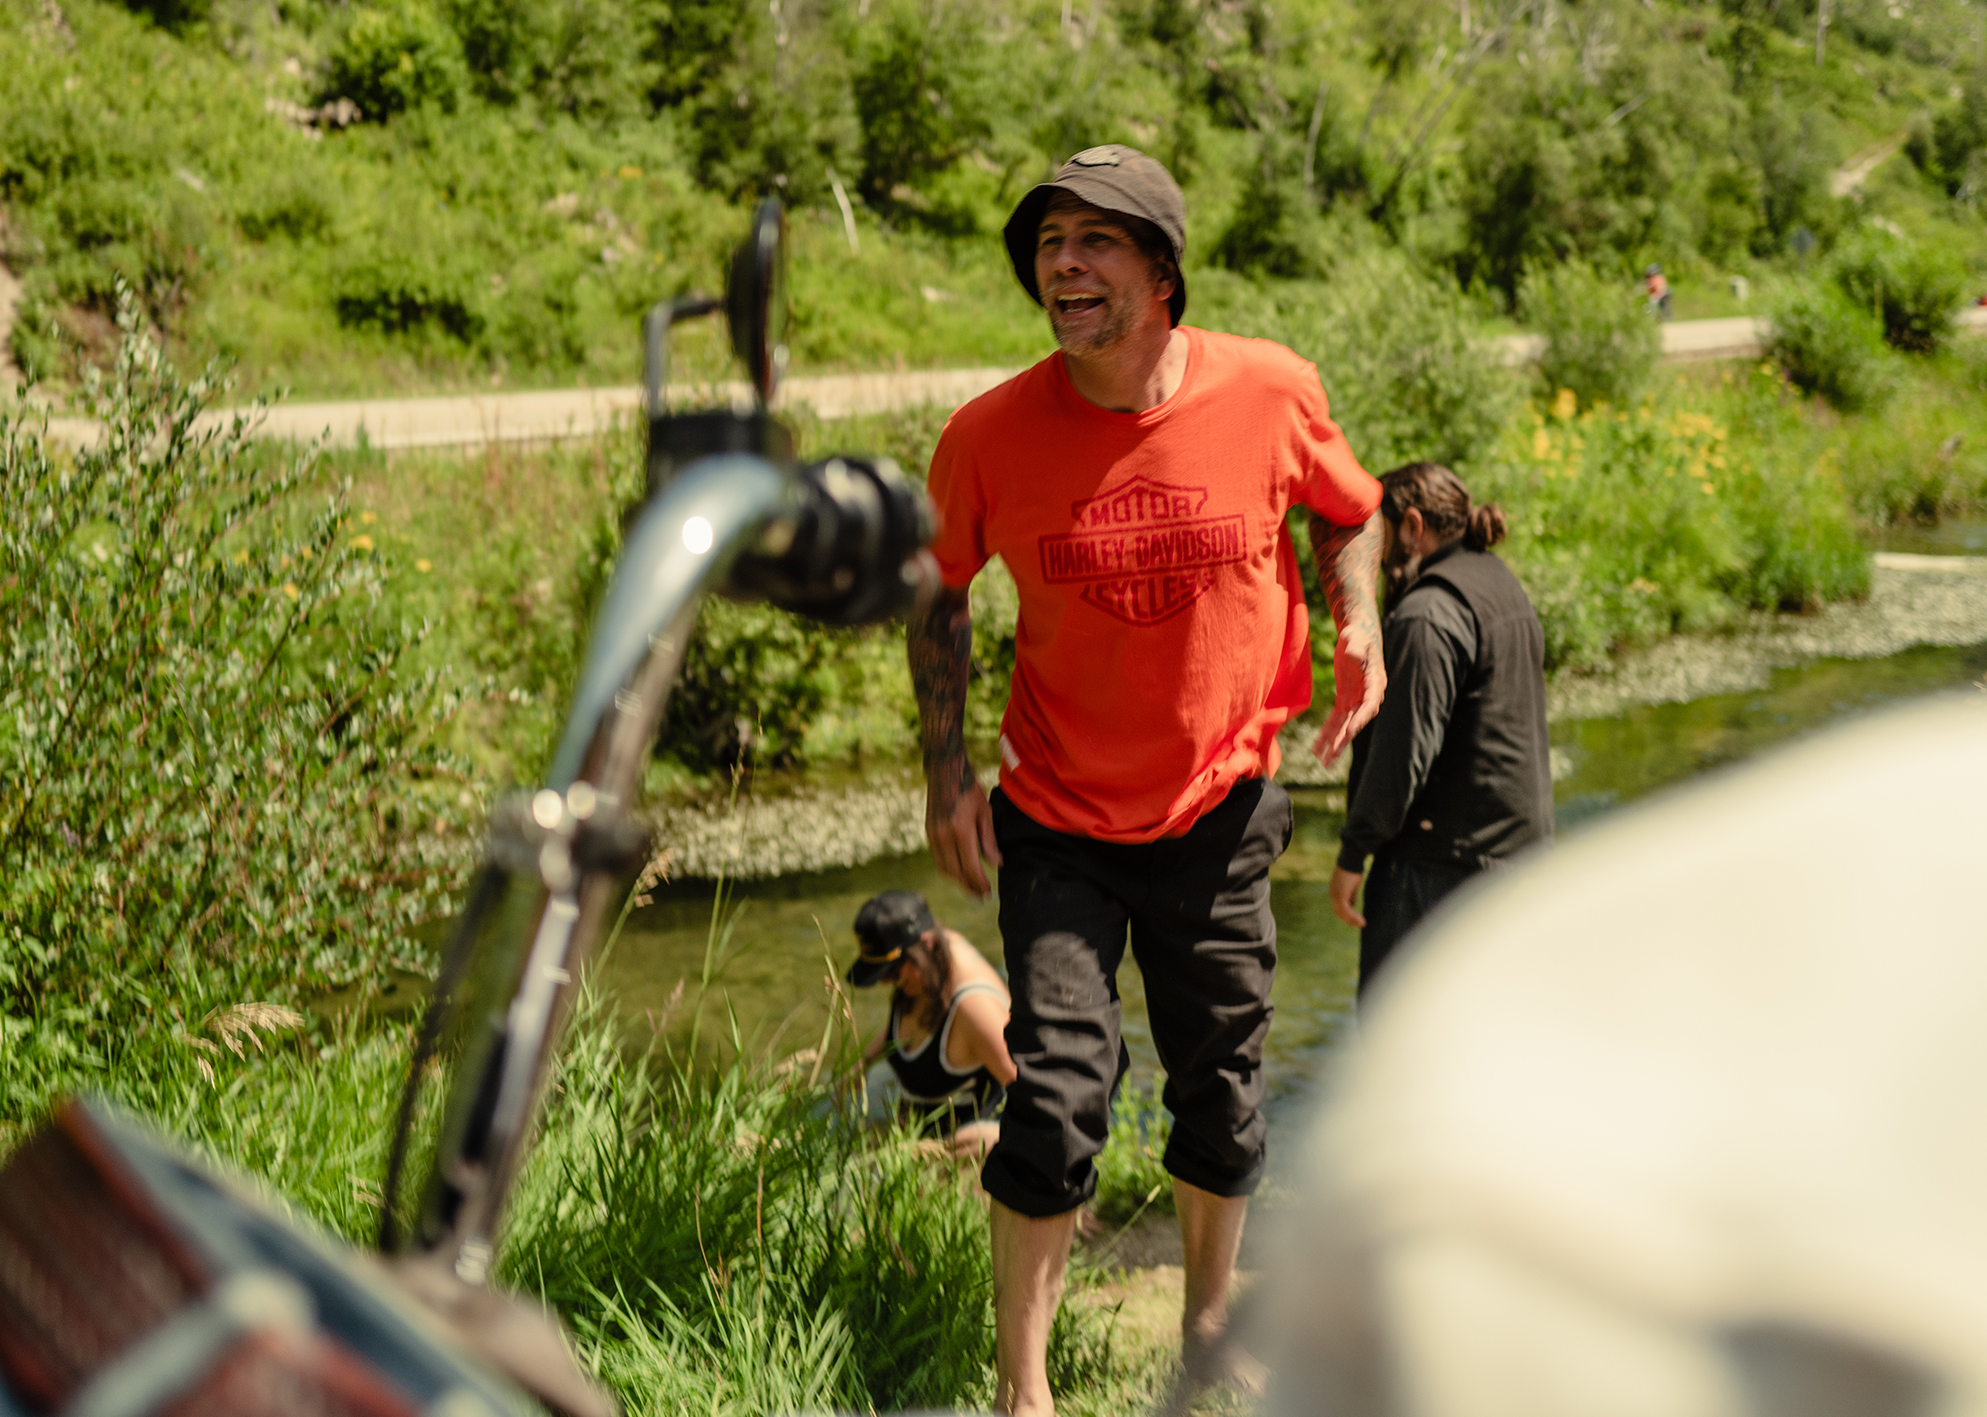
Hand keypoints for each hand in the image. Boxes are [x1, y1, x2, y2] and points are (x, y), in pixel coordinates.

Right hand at [926, 764, 1001, 897]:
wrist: (945, 772)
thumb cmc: (970, 790)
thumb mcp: (985, 813)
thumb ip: (989, 841)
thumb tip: (996, 865)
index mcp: (960, 830)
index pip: (970, 866)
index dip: (979, 883)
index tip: (988, 893)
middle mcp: (943, 835)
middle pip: (956, 872)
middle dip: (969, 887)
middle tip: (982, 897)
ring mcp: (933, 835)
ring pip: (945, 868)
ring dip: (958, 881)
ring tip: (972, 888)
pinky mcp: (929, 833)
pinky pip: (939, 859)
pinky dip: (950, 870)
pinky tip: (960, 872)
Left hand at [1313, 621, 1384, 767]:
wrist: (1356, 636)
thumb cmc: (1358, 635)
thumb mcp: (1356, 638)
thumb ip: (1356, 647)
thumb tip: (1355, 656)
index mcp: (1375, 683)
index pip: (1369, 705)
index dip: (1360, 719)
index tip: (1350, 732)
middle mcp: (1367, 696)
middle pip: (1356, 721)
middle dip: (1345, 739)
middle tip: (1334, 755)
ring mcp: (1356, 700)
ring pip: (1345, 726)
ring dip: (1334, 743)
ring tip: (1324, 763)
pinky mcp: (1345, 700)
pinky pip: (1335, 720)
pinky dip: (1326, 734)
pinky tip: (1317, 749)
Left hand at [1329, 867, 1365, 927]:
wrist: (1351, 861)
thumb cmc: (1353, 870)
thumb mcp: (1352, 885)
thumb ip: (1351, 894)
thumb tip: (1353, 903)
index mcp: (1334, 891)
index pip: (1338, 907)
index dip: (1346, 915)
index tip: (1356, 920)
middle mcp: (1332, 894)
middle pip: (1339, 912)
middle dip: (1349, 920)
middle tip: (1360, 924)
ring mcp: (1335, 895)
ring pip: (1342, 913)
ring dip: (1352, 920)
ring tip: (1362, 924)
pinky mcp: (1340, 895)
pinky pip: (1346, 911)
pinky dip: (1353, 917)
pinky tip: (1361, 920)